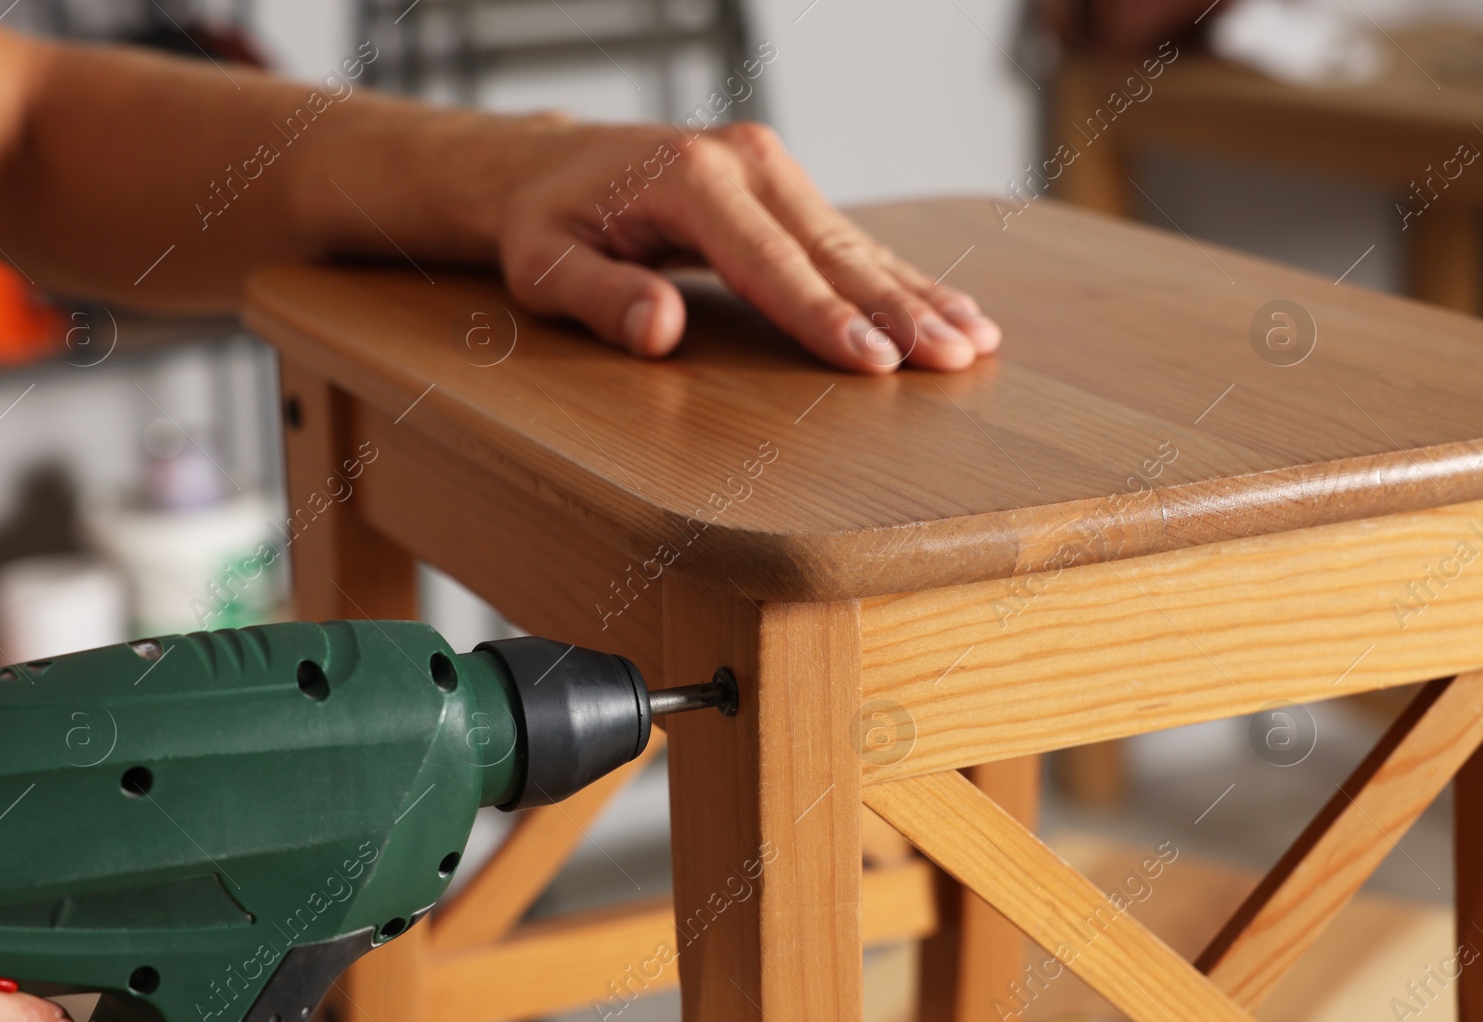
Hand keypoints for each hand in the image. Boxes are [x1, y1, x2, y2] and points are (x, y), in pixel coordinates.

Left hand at [492, 121, 1001, 374]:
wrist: (548, 168)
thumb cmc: (545, 224)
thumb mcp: (545, 267)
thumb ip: (599, 297)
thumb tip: (660, 330)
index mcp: (691, 178)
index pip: (769, 262)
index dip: (822, 317)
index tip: (874, 361)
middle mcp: (745, 161)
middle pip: (832, 251)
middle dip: (896, 310)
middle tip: (952, 359)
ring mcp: (772, 168)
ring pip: (856, 245)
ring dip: (918, 296)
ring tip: (975, 342)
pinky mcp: (785, 185)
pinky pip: (850, 240)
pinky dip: (902, 278)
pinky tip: (950, 308)